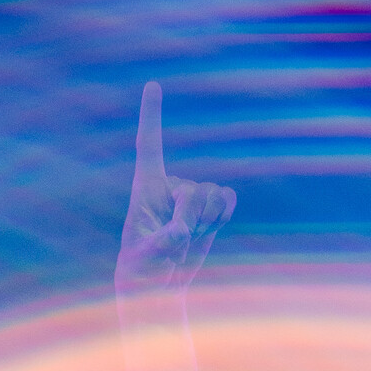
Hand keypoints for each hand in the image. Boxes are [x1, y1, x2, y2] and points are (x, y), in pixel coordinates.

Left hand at [115, 81, 234, 295]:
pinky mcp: (209, 209)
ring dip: (207, 222)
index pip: (149, 145)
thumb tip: (180, 232)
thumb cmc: (141, 271)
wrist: (159, 286)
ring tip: (187, 239)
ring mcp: (191, 196)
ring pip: (215, 195)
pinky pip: (229, 199)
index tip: (153, 84)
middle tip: (176, 240)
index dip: (151, 115)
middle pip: (195, 190)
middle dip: (192, 218)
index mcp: (145, 188)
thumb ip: (162, 243)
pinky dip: (224, 216)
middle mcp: (170, 185)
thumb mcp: (146, 258)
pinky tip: (207, 231)